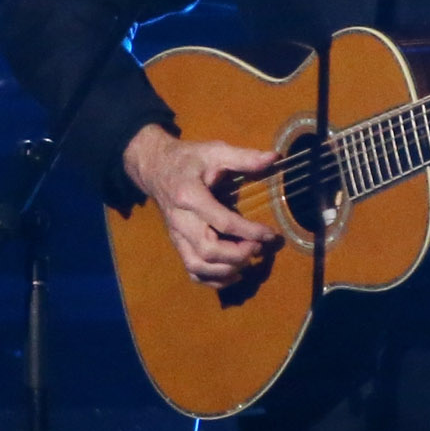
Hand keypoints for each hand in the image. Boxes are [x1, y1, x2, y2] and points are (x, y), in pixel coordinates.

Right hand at [124, 123, 280, 287]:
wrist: (155, 167)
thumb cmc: (188, 159)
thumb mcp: (215, 151)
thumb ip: (244, 157)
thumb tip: (274, 157)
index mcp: (190, 196)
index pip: (221, 221)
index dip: (249, 231)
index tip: (270, 234)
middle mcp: (180, 220)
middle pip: (207, 250)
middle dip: (237, 254)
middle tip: (258, 248)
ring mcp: (176, 235)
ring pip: (196, 265)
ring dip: (225, 270)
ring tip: (248, 262)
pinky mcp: (177, 242)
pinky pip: (190, 269)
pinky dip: (211, 279)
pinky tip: (233, 275)